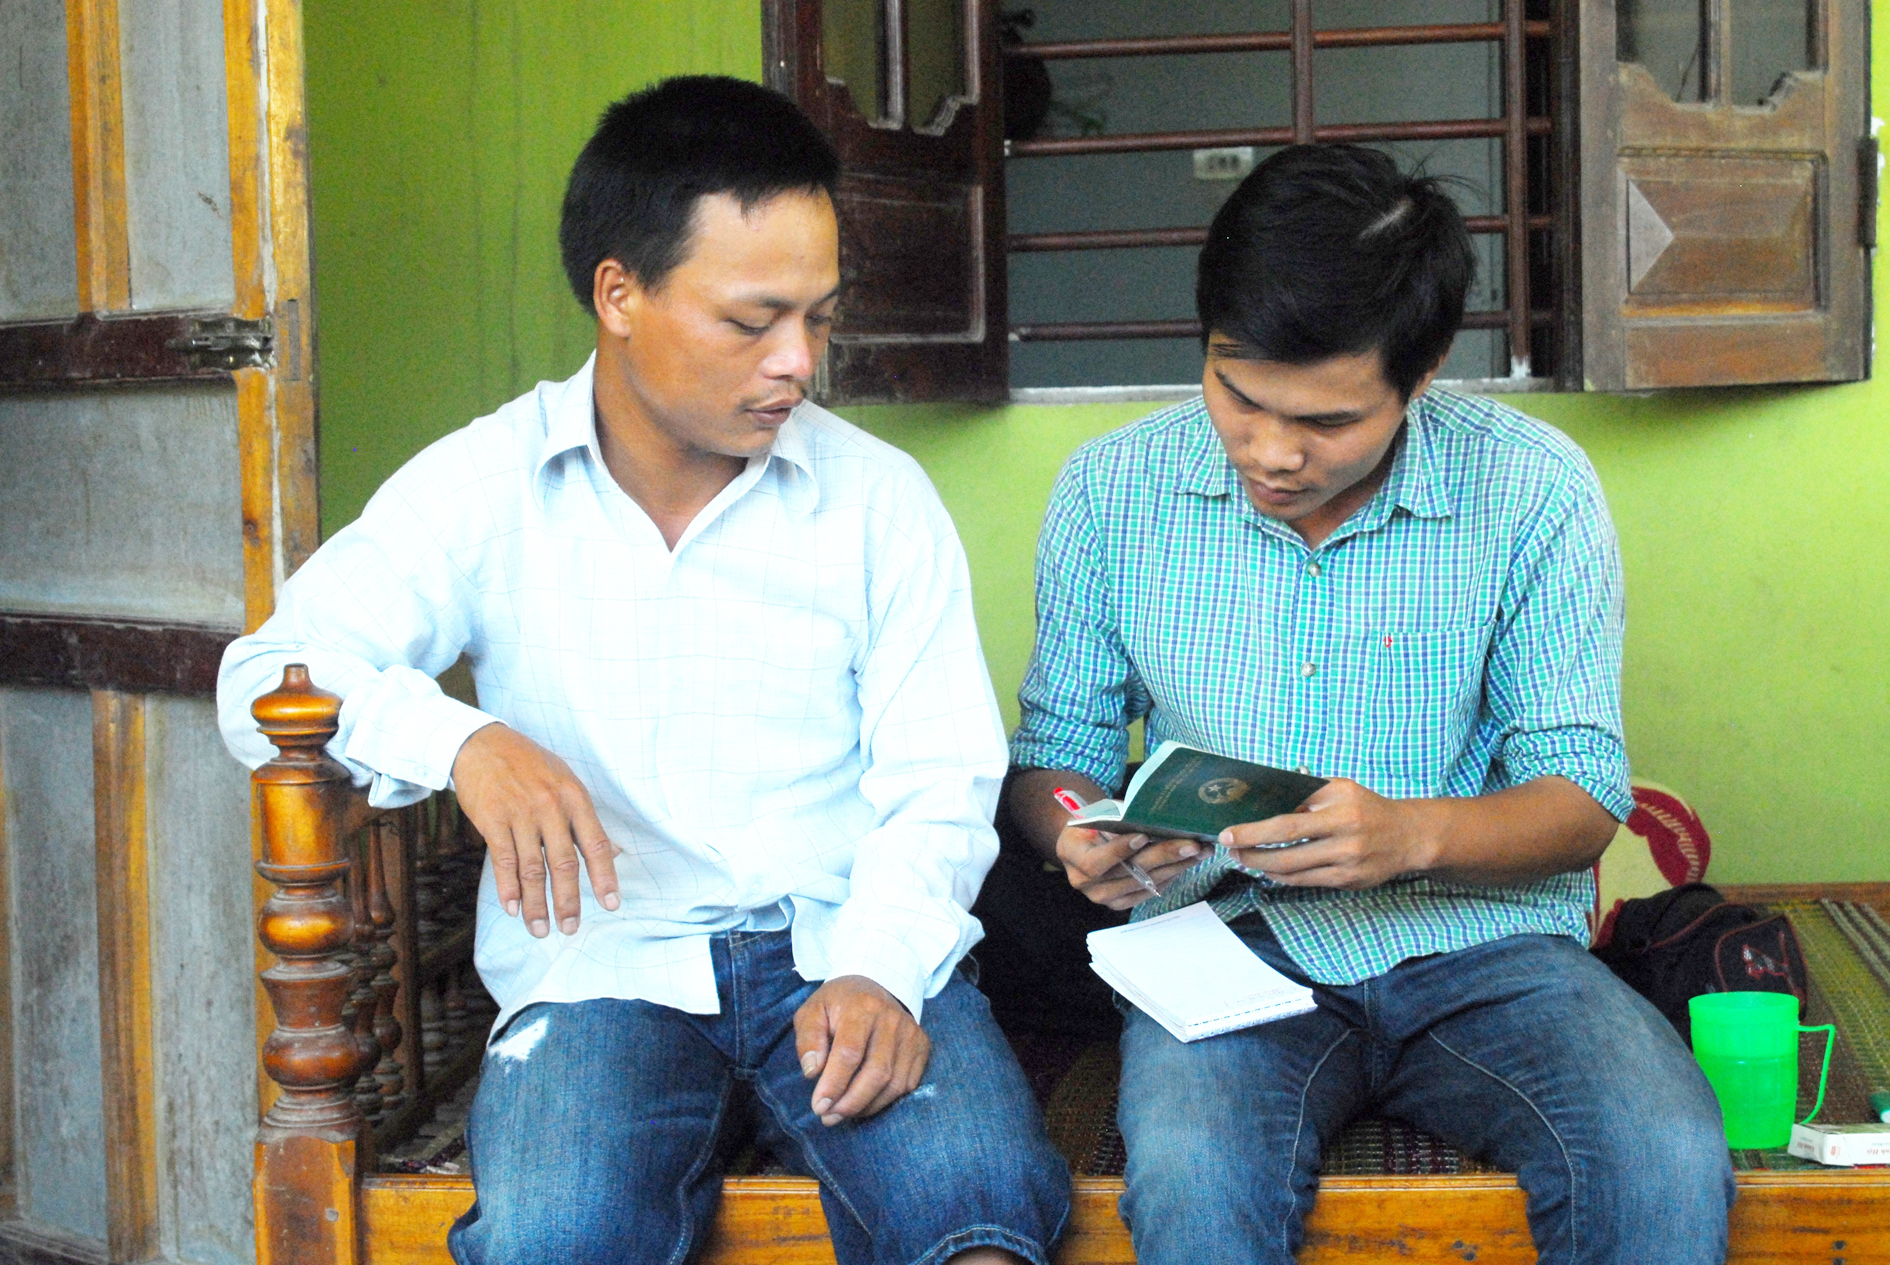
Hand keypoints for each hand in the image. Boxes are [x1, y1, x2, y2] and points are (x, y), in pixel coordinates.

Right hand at [450, 722, 620, 936]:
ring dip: (536, 905)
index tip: (611, 904)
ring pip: (532, 869)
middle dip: (568, 901)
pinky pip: (503, 862)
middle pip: (563, 863)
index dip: (604, 877)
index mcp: (575, 798)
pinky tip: (513, 909)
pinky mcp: (492, 820)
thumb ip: (584, 819)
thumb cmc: (529, 765)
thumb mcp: (565, 782)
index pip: (595, 844)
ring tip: (540, 930)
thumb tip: (611, 851)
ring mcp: (521, 814)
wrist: (483, 745)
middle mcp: (551, 807)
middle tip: (571, 928)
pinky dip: (508, 890)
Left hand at [794, 975, 929, 1125]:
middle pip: (876, 1073)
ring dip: (866, 1106)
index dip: (834, 1084)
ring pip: (894, 1084)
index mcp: (862, 1007)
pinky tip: (864, 1102)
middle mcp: (892, 1020)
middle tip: (828, 1117)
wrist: (875, 986)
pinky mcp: (922, 1046)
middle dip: (851, 1103)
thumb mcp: (812, 1011)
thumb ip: (808, 1040)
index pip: (850, 1053)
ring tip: (842, 1112)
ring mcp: (911, 1034)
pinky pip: (907, 1085)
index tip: (819, 1106)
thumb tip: (813, 1072)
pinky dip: (884, 1101)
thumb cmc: (838, 1005)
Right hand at [1055, 826, 1205, 910]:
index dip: (1120, 852)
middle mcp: (1085, 882)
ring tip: (1200, 851)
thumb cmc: (1092, 821)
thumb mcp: (1096, 813)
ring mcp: (1104, 897)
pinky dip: (1171, 876)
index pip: (1096, 862)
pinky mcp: (1121, 903)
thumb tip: (1152, 814)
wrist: (1084, 842)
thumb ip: (1117, 817)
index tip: (1143, 836)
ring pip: (1144, 884)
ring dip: (1176, 867)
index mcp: (1072, 856)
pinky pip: (1150, 891)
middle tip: (1191, 844)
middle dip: (1163, 857)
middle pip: (1128, 874)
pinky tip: (1188, 862)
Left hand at [1219, 777, 1431, 889]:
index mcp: (1340, 810)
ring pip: (1294, 872)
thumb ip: (1306, 793)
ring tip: (1245, 859)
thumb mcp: (1340, 789)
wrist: (1408, 836)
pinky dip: (1284, 877)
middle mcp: (1345, 838)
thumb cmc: (1367, 807)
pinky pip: (1307, 882)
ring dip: (1264, 867)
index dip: (1254, 832)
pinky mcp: (1349, 882)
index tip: (1228, 834)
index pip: (1288, 824)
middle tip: (1231, 850)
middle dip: (1252, 854)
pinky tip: (1270, 869)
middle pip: (1287, 852)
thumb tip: (1265, 799)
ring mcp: (1348, 864)